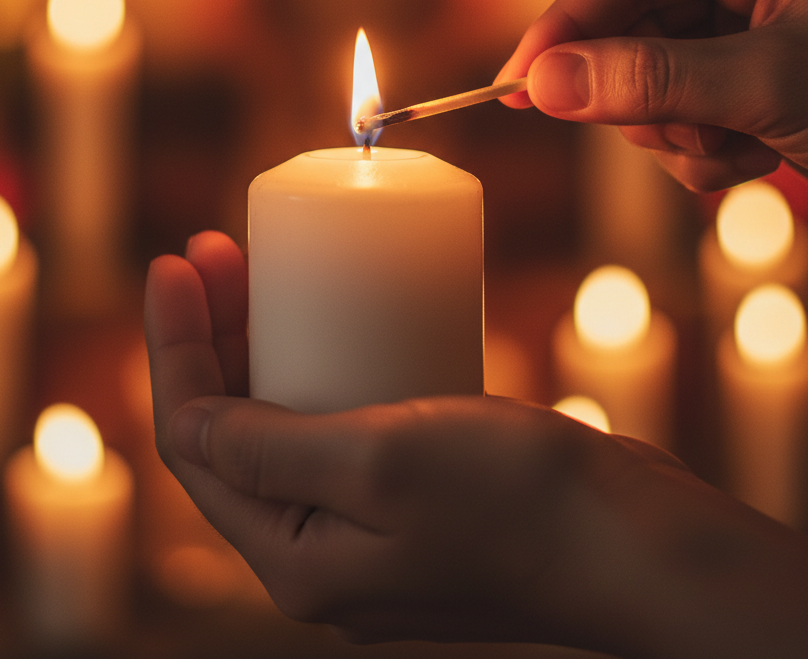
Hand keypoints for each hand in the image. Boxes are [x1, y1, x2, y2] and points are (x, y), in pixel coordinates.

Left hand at [146, 231, 807, 656]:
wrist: (635, 540)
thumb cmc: (516, 500)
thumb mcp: (375, 463)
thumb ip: (267, 450)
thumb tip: (184, 422)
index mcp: (294, 558)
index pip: (193, 441)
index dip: (172, 347)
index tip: (173, 261)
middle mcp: (321, 550)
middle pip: (232, 430)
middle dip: (210, 335)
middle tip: (213, 250)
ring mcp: (369, 524)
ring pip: (283, 422)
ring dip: (259, 344)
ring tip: (255, 268)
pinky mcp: (415, 494)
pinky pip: (339, 422)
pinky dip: (318, 365)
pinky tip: (329, 318)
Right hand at [497, 0, 807, 224]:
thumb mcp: (769, 86)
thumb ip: (649, 80)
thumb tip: (542, 83)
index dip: (566, 25)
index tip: (519, 82)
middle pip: (631, 27)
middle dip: (640, 95)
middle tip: (664, 134)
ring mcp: (748, 27)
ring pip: (649, 79)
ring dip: (675, 132)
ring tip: (735, 150)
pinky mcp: (751, 79)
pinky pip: (680, 113)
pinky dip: (700, 151)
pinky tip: (754, 161)